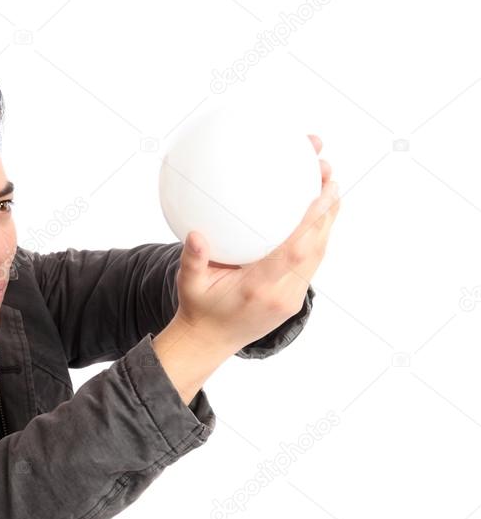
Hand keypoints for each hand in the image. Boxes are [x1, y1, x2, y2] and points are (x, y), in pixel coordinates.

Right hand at [171, 134, 339, 351]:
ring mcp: (291, 298)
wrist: (209, 342)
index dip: (313, 220)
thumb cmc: (198, 309)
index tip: (324, 191)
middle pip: (316, 249)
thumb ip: (192, 260)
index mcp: (258, 288)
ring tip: (329, 189)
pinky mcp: (294, 298)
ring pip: (318, 255)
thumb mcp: (188, 285)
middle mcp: (281, 294)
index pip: (294, 251)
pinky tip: (314, 215)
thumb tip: (195, 233)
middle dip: (327, 211)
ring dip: (326, 222)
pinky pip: (311, 263)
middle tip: (329, 177)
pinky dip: (316, 237)